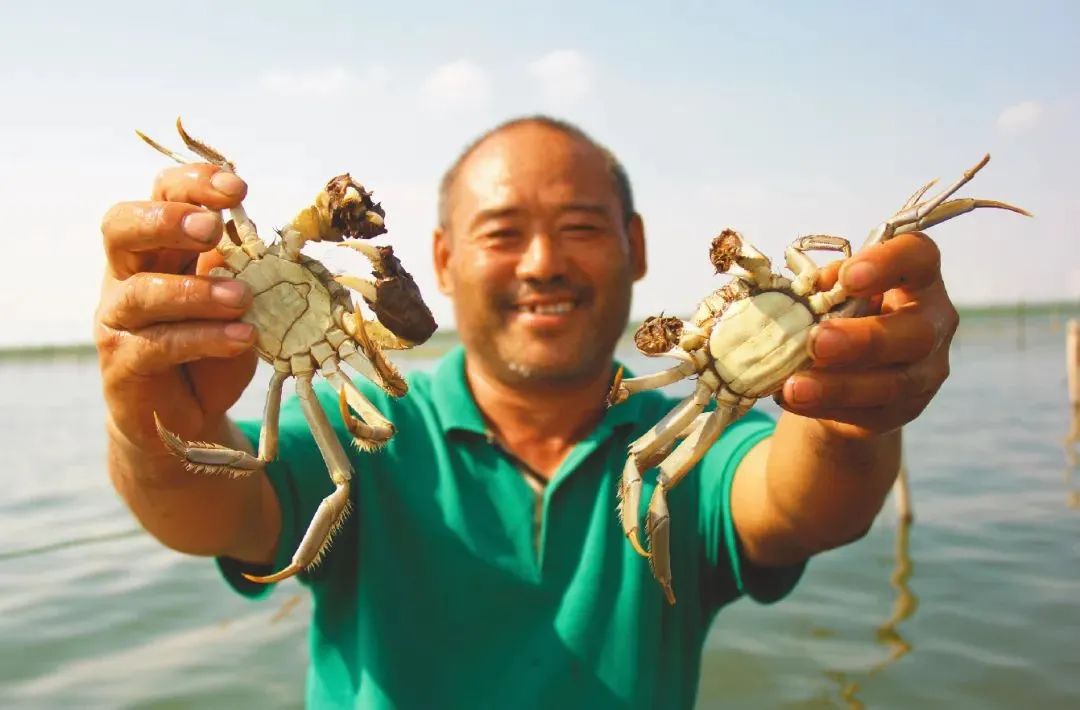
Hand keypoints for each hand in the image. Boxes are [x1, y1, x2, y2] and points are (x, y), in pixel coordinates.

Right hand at [95, 164, 257, 452]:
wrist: (189, 415)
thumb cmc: (215, 347)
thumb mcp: (238, 302)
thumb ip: (244, 270)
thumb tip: (267, 239)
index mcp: (158, 247)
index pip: (161, 196)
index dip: (193, 184)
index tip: (238, 188)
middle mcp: (127, 274)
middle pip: (121, 227)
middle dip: (167, 220)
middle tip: (212, 228)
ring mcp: (118, 319)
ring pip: (141, 292)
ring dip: (196, 291)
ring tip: (242, 297)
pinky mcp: (122, 363)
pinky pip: (157, 344)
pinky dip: (203, 337)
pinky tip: (242, 336)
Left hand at [775, 232, 958, 438]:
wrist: (846, 371)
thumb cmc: (842, 314)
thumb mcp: (835, 293)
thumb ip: (827, 288)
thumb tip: (808, 293)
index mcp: (919, 280)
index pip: (920, 258)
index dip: (889, 263)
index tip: (849, 276)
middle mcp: (933, 324)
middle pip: (915, 333)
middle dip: (864, 340)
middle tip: (817, 341)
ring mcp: (925, 372)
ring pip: (892, 383)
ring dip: (838, 386)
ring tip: (795, 386)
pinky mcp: (904, 410)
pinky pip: (870, 413)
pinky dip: (827, 407)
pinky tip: (795, 400)